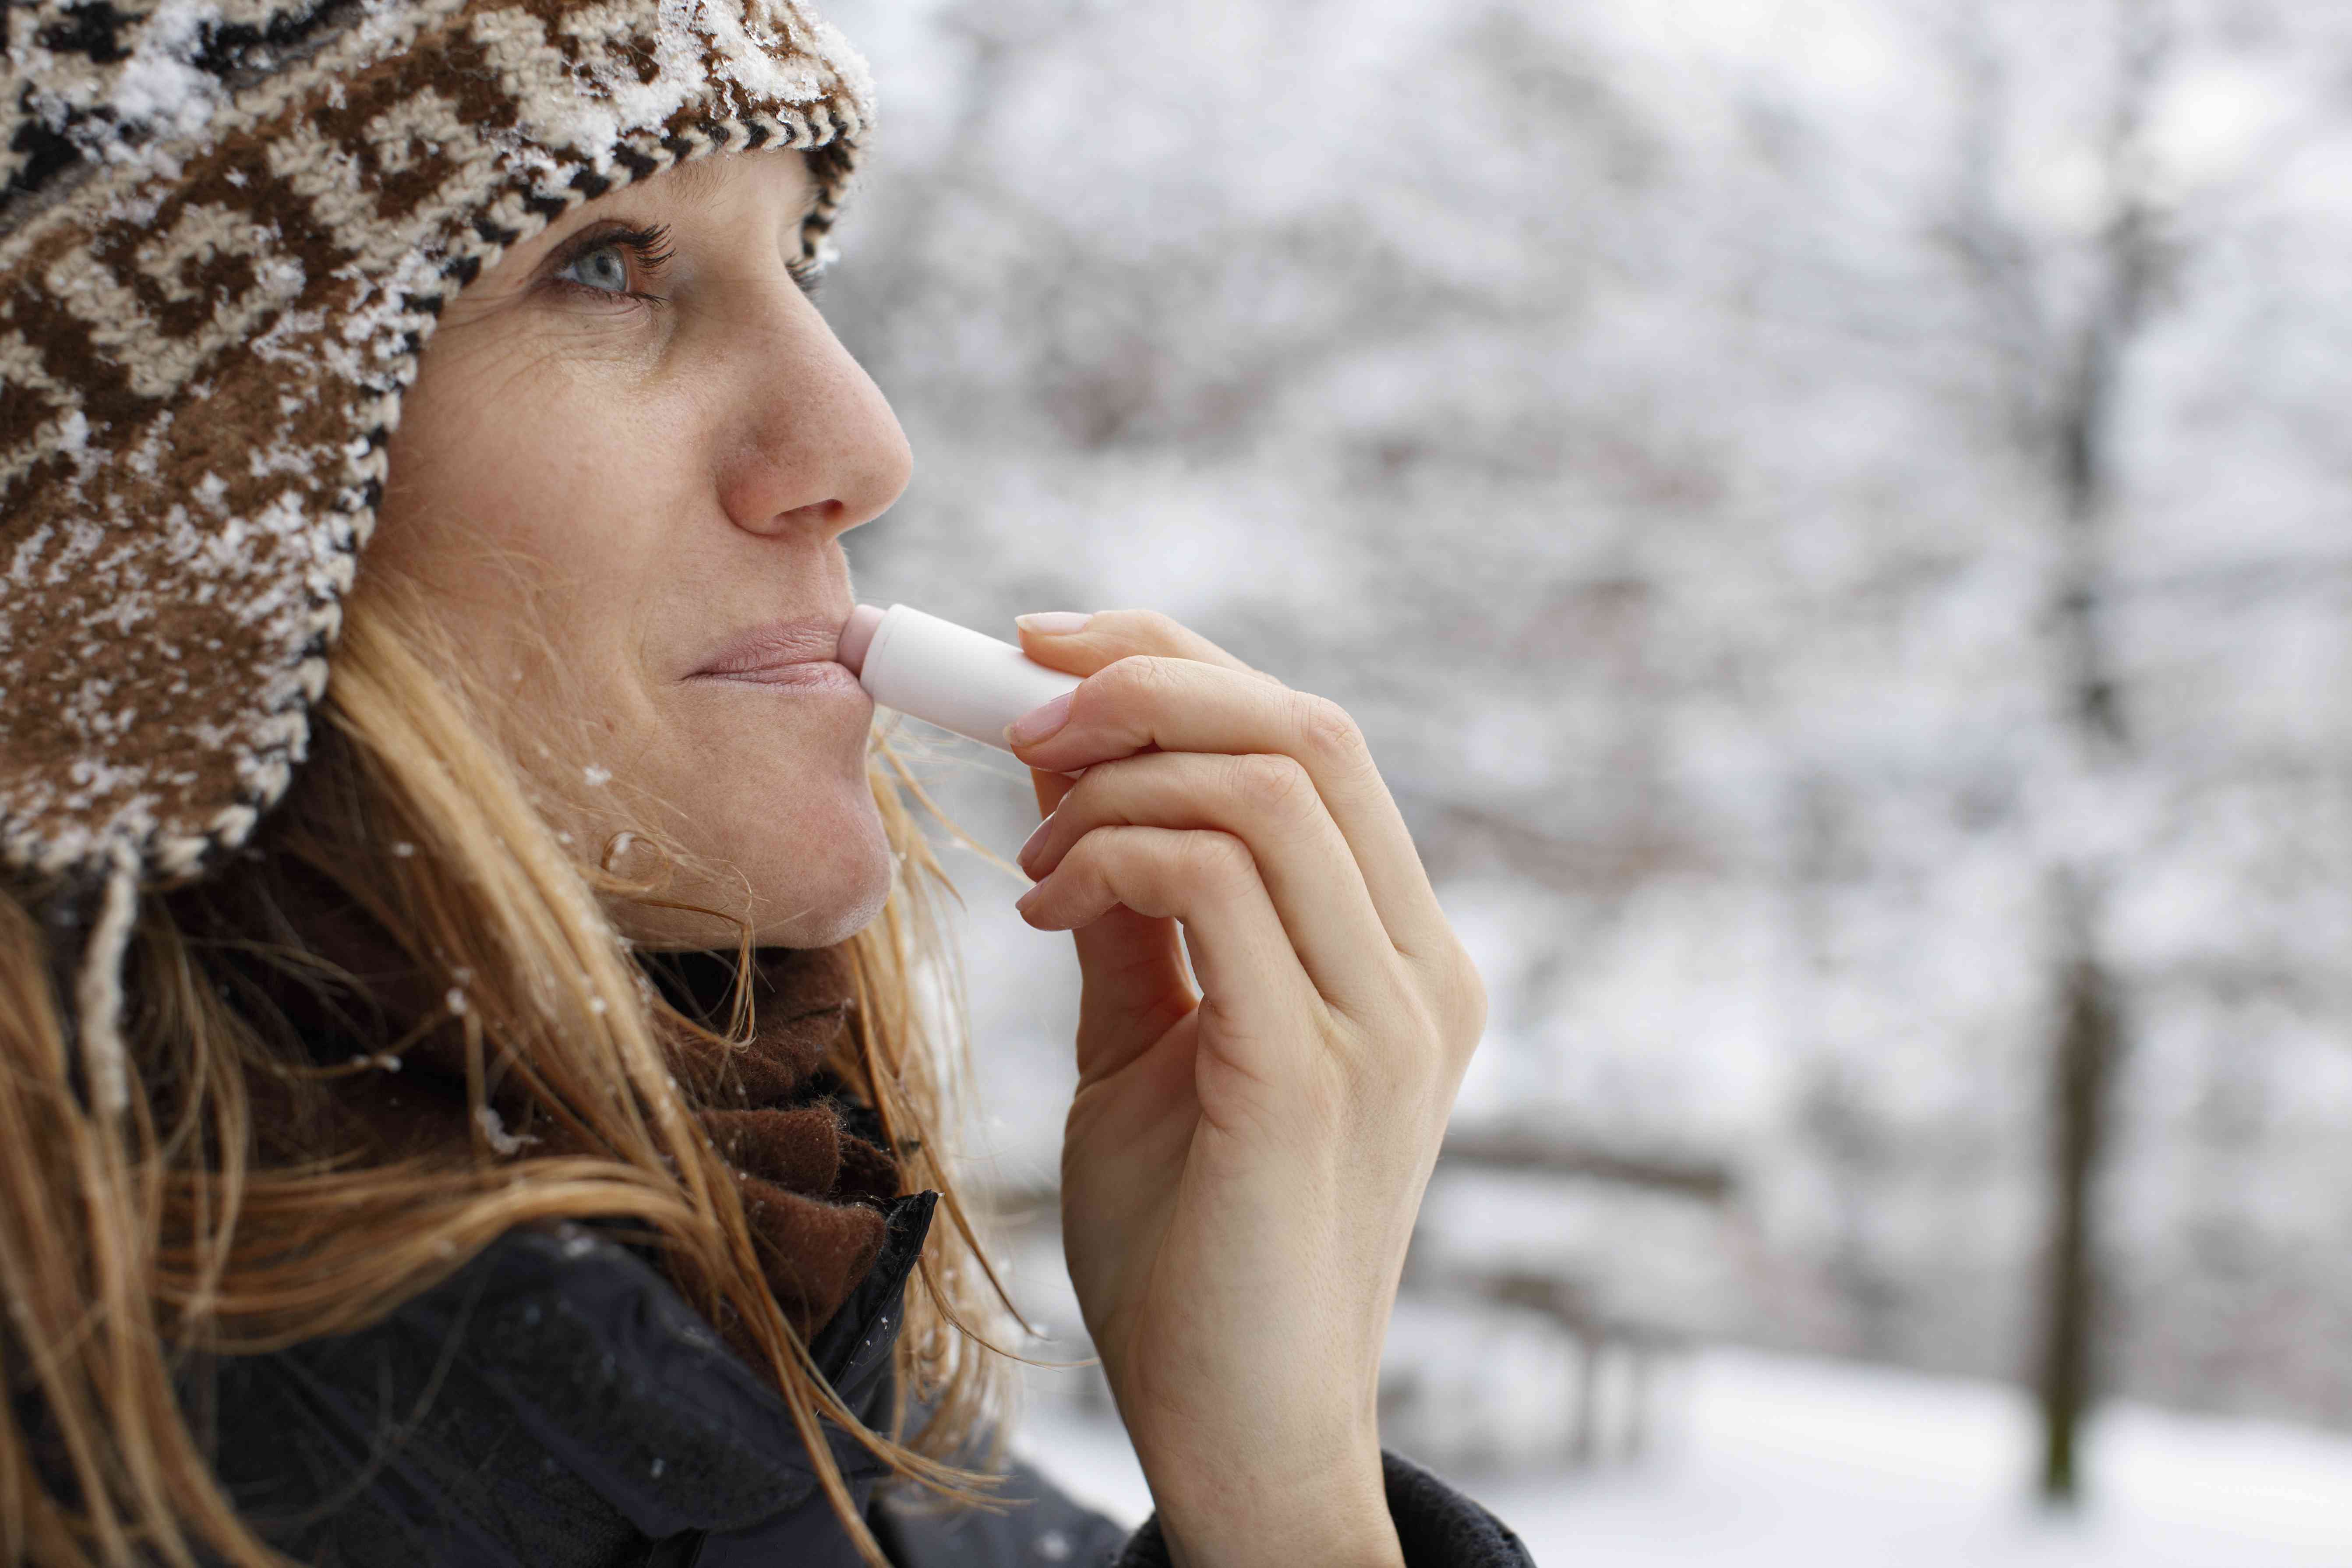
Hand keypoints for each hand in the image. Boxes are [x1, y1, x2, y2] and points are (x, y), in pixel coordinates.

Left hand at [1006, 610, 1487, 1567]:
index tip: (1042, 653)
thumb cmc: (1191, 1243)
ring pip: (1267, 788)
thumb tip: (1069, 772)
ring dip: (1112, 775)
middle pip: (1306, 730)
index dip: (1178, 662)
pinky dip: (1111, 858)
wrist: (1232, 1429)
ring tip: (1028, 853)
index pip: (1312, 741)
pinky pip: (1217, 886)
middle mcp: (1421, 970)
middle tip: (1013, 702)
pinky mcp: (1315, 1075)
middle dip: (1145, 679)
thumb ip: (1137, 911)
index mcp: (1398, 954)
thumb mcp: (1152, 1040)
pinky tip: (1044, 908)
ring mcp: (1385, 1020)